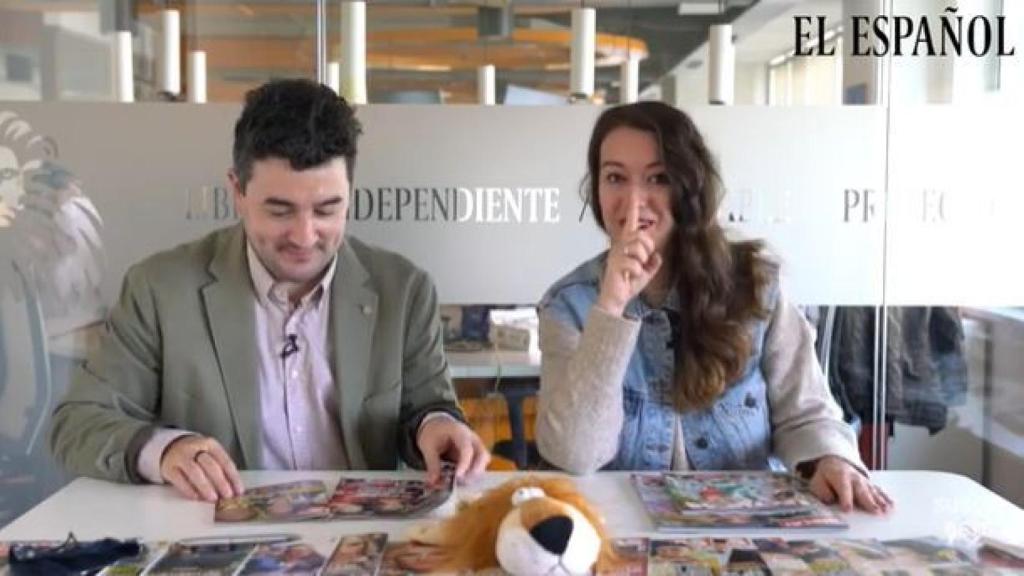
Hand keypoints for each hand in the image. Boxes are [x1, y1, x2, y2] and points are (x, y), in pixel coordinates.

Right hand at [160, 435, 243, 501]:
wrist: (171, 446)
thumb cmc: (196, 453)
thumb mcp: (210, 453)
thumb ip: (220, 467)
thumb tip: (233, 488)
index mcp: (210, 444)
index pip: (225, 461)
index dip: (233, 477)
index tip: (239, 490)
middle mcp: (195, 449)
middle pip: (210, 465)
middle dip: (221, 482)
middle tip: (227, 495)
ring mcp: (181, 457)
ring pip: (195, 472)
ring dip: (206, 486)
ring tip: (213, 498)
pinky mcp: (169, 468)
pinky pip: (179, 479)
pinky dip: (189, 489)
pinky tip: (196, 497)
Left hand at [416, 418, 489, 484]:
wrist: (438, 425)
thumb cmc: (434, 433)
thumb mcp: (428, 446)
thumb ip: (432, 464)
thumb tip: (433, 482)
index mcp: (459, 432)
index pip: (467, 449)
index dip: (464, 464)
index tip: (457, 476)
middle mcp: (472, 439)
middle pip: (483, 455)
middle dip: (475, 471)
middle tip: (462, 482)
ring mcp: (476, 446)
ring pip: (484, 462)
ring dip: (475, 474)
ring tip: (460, 484)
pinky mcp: (475, 454)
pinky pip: (480, 466)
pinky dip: (473, 475)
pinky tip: (462, 482)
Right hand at [596, 199, 662, 316]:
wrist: (616, 299)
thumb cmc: (628, 285)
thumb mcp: (646, 274)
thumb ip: (653, 264)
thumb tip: (658, 256)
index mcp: (626, 246)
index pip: (629, 225)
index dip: (632, 211)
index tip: (634, 195)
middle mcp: (619, 247)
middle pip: (641, 236)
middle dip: (647, 248)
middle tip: (643, 261)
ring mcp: (617, 255)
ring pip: (638, 248)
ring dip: (642, 261)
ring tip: (636, 269)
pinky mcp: (616, 265)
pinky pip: (635, 264)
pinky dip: (637, 273)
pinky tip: (629, 277)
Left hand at [807, 455, 892, 513]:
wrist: (836, 462)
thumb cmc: (826, 476)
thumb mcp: (817, 482)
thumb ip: (822, 491)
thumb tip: (830, 500)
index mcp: (840, 477)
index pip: (843, 489)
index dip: (845, 499)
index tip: (848, 510)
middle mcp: (854, 478)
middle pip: (862, 491)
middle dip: (868, 502)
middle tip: (875, 512)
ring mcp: (864, 481)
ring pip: (873, 492)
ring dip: (880, 501)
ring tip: (886, 511)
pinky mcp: (870, 484)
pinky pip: (879, 491)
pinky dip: (886, 498)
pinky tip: (892, 505)